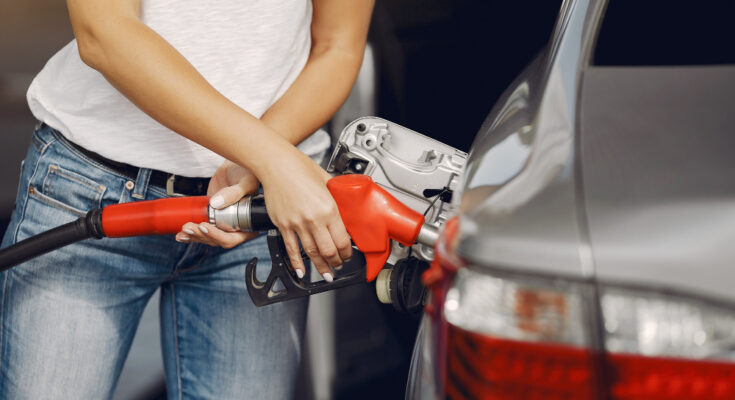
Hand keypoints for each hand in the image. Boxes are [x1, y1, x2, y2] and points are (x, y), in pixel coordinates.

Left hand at [176, 160, 258, 247]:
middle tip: (189, 226)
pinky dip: (191, 234)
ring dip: (194, 236)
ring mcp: (222, 223)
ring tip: (184, 229)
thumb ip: (234, 193)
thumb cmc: (247, 173)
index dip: (217, 236)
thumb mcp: (245, 182)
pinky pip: (201, 230)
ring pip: (207, 237)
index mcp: (248, 224)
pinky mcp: (211, 218)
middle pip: (217, 239)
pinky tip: (181, 235)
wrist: (234, 166)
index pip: (233, 238)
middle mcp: (236, 227)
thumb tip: (216, 204)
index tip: (205, 226)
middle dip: (201, 235)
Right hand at [259, 149, 351, 281]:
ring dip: (320, 266)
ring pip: (311, 253)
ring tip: (326, 273)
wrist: (276, 164)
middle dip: (336, 262)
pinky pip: (291, 249)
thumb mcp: (327, 180)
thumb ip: (337, 195)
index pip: (342, 240)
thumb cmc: (299, 167)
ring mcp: (297, 224)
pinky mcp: (283, 225)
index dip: (347, 252)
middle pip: (329, 251)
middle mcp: (313, 219)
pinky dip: (297, 263)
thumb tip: (346, 202)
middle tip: (339, 265)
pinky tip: (301, 271)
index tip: (349, 254)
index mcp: (328, 208)